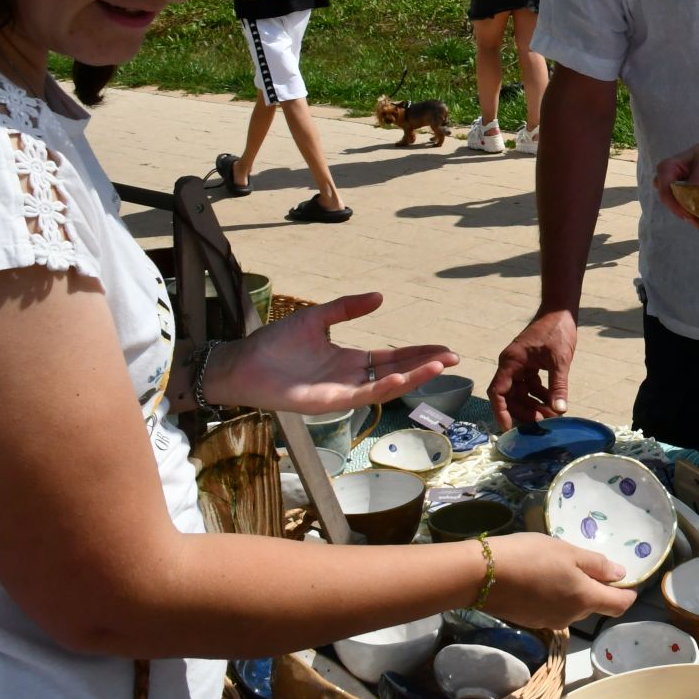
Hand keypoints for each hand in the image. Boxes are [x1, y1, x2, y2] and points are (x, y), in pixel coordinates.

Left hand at [207, 293, 457, 413]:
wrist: (243, 362)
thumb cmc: (274, 343)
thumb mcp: (317, 318)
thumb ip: (347, 308)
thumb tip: (381, 297)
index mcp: (349, 359)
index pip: (393, 357)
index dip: (419, 353)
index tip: (444, 349)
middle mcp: (351, 377)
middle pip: (398, 371)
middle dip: (426, 365)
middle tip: (454, 357)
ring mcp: (342, 391)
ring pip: (387, 386)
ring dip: (414, 376)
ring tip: (439, 364)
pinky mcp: (329, 402)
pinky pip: (363, 397)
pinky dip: (384, 388)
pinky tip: (401, 377)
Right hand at [477, 533, 637, 626]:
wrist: (483, 576)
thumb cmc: (531, 557)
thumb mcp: (568, 552)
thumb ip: (597, 565)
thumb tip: (621, 575)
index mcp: (585, 599)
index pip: (619, 605)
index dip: (627, 593)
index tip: (625, 579)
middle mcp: (571, 617)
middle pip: (594, 605)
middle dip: (594, 587)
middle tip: (581, 560)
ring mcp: (550, 621)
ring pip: (572, 606)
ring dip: (572, 590)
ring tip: (555, 565)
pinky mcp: (531, 621)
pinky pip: (553, 608)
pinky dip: (553, 595)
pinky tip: (538, 577)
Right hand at [489, 310, 577, 430]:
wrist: (561, 311)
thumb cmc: (557, 331)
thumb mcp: (559, 361)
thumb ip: (558, 386)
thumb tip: (560, 410)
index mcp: (511, 362)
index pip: (497, 392)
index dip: (501, 411)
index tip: (508, 428)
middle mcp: (511, 364)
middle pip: (510, 396)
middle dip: (524, 411)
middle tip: (541, 424)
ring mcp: (520, 364)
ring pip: (521, 392)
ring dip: (534, 404)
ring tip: (551, 416)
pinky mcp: (530, 364)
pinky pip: (530, 385)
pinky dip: (540, 394)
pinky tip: (553, 402)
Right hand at [653, 137, 698, 229]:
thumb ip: (697, 181)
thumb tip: (693, 202)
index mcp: (666, 169)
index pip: (666, 193)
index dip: (677, 207)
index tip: (692, 216)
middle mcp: (666, 182)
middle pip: (672, 204)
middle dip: (687, 214)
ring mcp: (674, 192)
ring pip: (680, 210)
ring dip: (694, 218)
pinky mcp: (684, 198)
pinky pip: (688, 211)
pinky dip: (698, 217)